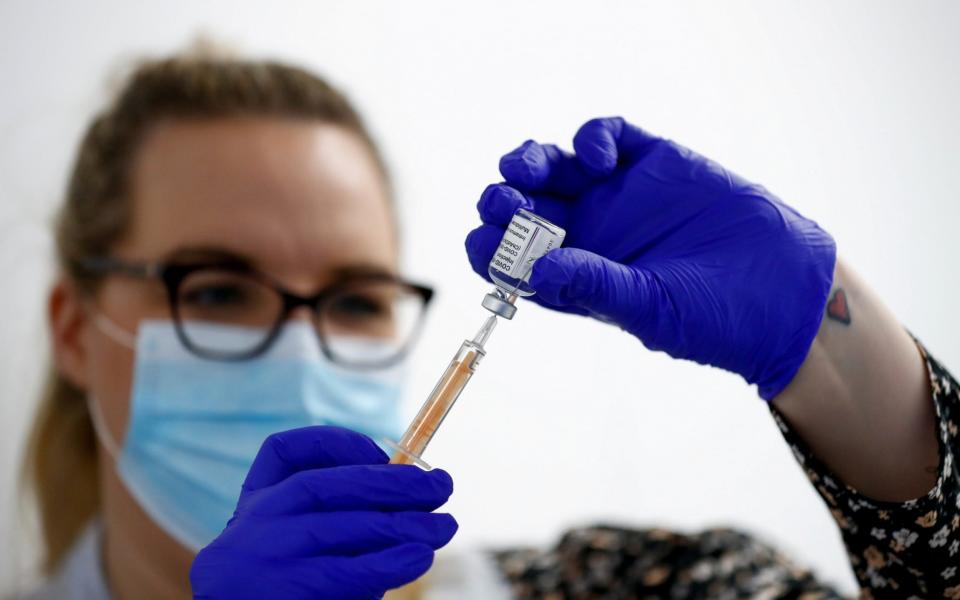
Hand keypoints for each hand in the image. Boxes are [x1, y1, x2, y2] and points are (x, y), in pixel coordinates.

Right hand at [190, 426, 456, 599]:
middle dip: (394, 482)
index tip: (383, 455)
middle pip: (328, 485)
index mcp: (257, 500)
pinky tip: (419, 557)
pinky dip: (388, 561)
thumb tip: (406, 493)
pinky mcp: (287, 588)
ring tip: (445, 526)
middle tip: (442, 485)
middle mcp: (257, 519)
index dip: (340, 444)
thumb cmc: (281, 584)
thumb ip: (333, 512)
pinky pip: (345, 570)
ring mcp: (269, 553)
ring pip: (345, 525)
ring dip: (405, 523)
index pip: (284, 450)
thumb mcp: (292, 539)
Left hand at [466, 117, 835, 398]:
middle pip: (524, 208)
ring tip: (528, 169)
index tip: (482, 243)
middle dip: (503, 202)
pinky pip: (608, 137)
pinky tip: (596, 160)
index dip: (490, 250)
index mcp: (577, 278)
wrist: (786, 291)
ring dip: (530, 162)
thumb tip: (538, 271)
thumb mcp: (652, 310)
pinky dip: (591, 140)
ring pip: (554, 167)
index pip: (513, 260)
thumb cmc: (716, 319)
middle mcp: (589, 235)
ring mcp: (618, 196)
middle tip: (501, 202)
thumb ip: (597, 287)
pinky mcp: (652, 163)